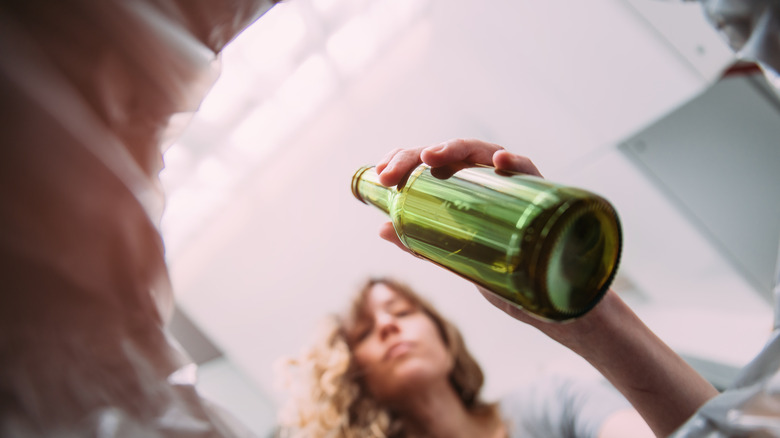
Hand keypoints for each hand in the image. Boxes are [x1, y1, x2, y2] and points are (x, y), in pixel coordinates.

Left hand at [376, 138, 542, 250]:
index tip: (380, 173)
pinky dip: (514, 162)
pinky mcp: (537, 193)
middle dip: (415, 156)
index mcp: (460, 185)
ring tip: (432, 157)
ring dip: (455, 149)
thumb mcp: (449, 253)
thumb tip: (382, 229)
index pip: (428, 160)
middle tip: (390, 174)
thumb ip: (419, 240)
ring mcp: (509, 181)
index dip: (403, 159)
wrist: (536, 289)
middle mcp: (482, 176)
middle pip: (448, 154)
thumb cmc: (492, 264)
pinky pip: (527, 171)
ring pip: (482, 152)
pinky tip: (499, 161)